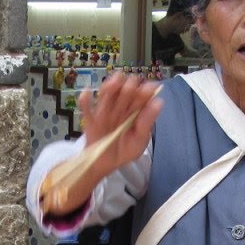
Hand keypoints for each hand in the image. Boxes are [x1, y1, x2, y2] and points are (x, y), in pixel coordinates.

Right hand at [40, 74, 161, 216]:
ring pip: (107, 95)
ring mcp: (104, 111)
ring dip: (111, 86)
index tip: (148, 88)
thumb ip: (147, 122)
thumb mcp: (140, 140)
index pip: (140, 97)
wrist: (106, 164)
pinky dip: (85, 100)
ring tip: (116, 81)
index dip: (144, 90)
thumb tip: (159, 102)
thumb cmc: (125, 150)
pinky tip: (87, 93)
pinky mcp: (90, 119)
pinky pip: (86, 108)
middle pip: (124, 92)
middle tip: (132, 84)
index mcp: (134, 111)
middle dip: (129, 87)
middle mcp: (120, 107)